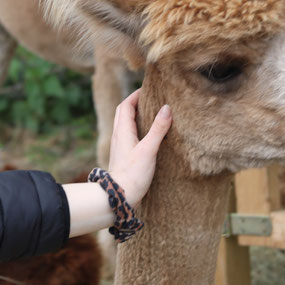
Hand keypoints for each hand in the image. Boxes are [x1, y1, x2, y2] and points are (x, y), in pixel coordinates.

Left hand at [108, 89, 171, 205]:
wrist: (119, 195)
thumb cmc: (133, 174)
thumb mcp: (149, 150)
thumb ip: (158, 129)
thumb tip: (166, 108)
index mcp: (122, 131)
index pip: (125, 105)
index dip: (135, 95)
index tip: (148, 89)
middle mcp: (118, 136)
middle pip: (122, 112)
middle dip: (134, 102)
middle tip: (149, 98)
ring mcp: (120, 146)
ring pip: (124, 123)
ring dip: (134, 114)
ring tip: (150, 112)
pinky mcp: (123, 155)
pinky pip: (127, 134)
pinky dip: (136, 127)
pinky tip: (146, 134)